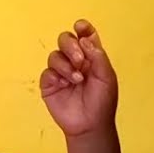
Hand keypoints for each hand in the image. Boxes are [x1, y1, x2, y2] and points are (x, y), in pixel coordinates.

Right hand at [40, 19, 119, 137]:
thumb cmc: (102, 102)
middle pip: (65, 39)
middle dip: (70, 46)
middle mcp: (74, 61)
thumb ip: (98, 56)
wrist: (90, 125)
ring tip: (76, 80)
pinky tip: (64, 85)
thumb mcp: (107, 77)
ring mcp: (61, 72)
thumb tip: (84, 39)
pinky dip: (55, 76)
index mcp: (90, 57)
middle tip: (80, 60)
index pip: (84, 35)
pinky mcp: (49, 84)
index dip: (82, 28)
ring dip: (65, 65)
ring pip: (54, 55)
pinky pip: (47, 72)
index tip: (81, 27)